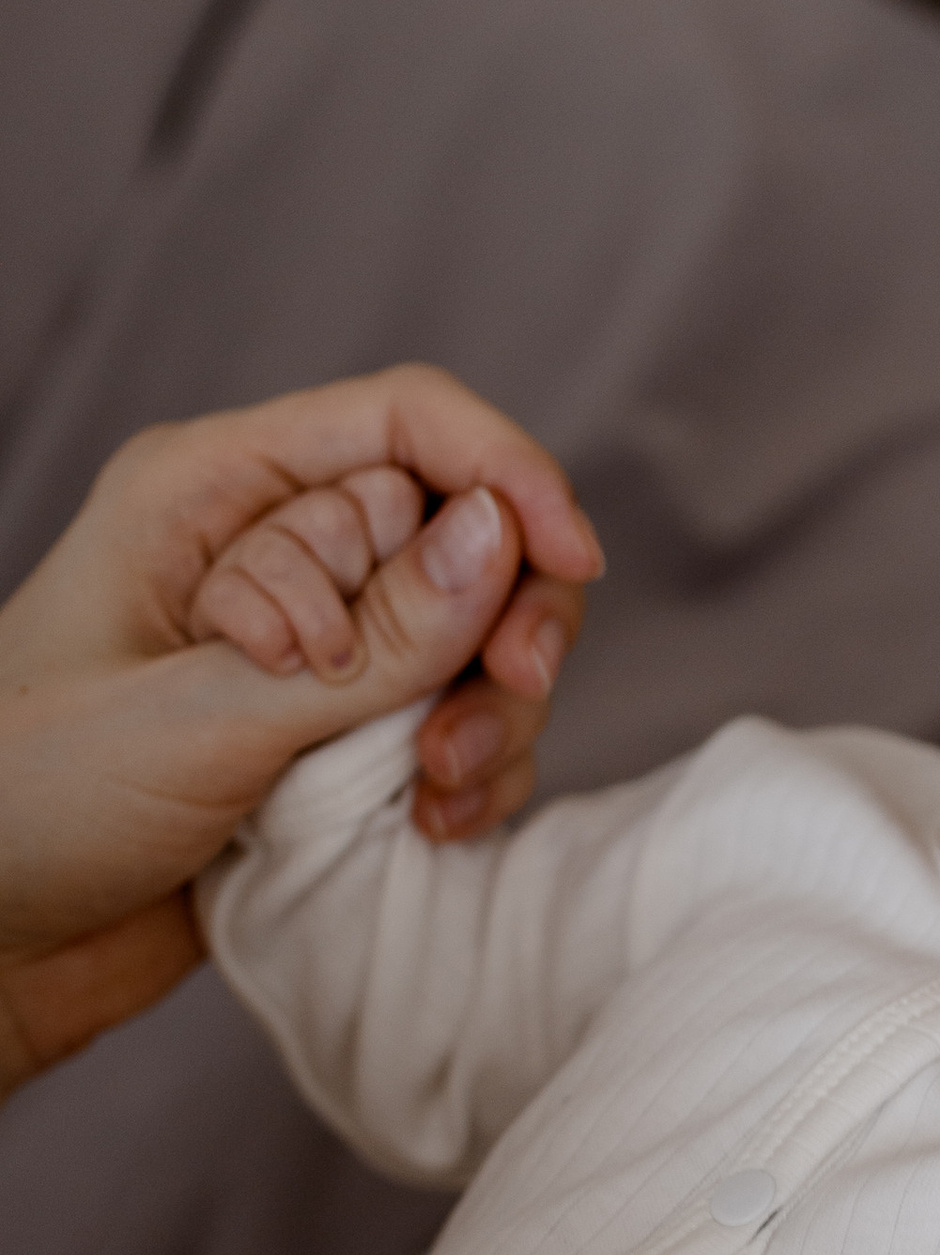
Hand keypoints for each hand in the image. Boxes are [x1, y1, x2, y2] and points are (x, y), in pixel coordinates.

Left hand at [0, 371, 602, 1091]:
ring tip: (440, 795)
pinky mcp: (333, 739)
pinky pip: (456, 724)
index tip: (571, 564)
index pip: (405, 425)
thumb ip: (371, 642)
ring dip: (492, 714)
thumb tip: (503, 538)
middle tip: (506, 700)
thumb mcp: (200, 720)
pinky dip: (474, 773)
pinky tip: (434, 828)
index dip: (507, 475)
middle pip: (467, 532)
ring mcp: (311, 649)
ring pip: (478, 638)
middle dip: (508, 619)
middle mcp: (274, 553)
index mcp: (211, 493)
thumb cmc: (24, 808)